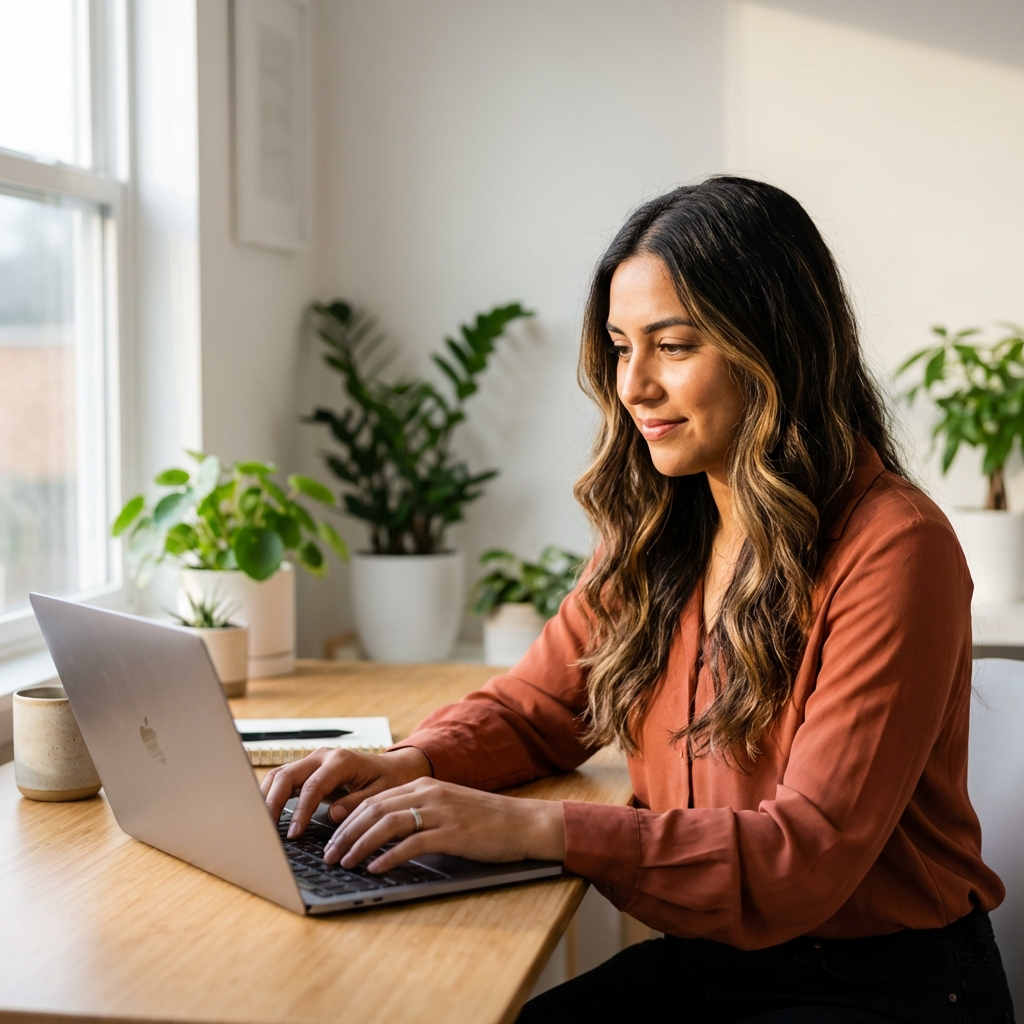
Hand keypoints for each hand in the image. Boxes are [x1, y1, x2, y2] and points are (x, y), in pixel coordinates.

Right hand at [260, 746, 431, 837]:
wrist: (394, 767)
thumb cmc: (390, 780)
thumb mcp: (382, 792)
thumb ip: (357, 803)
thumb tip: (333, 815)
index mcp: (341, 760)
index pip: (312, 786)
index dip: (300, 811)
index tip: (293, 834)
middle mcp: (323, 756)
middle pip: (287, 775)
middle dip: (272, 802)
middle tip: (264, 829)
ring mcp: (313, 761)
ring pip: (280, 774)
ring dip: (267, 797)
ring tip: (260, 824)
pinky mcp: (308, 769)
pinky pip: (284, 779)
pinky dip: (272, 794)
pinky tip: (267, 814)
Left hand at [321, 776, 565, 873]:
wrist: (523, 823)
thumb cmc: (485, 820)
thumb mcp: (446, 807)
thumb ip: (417, 813)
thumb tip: (382, 834)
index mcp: (424, 785)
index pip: (374, 799)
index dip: (348, 819)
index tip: (332, 838)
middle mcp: (428, 793)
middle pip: (374, 809)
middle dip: (346, 833)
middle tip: (328, 854)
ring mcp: (440, 811)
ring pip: (387, 824)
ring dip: (360, 844)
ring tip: (344, 862)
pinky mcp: (452, 832)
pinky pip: (412, 843)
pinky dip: (390, 856)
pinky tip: (376, 868)